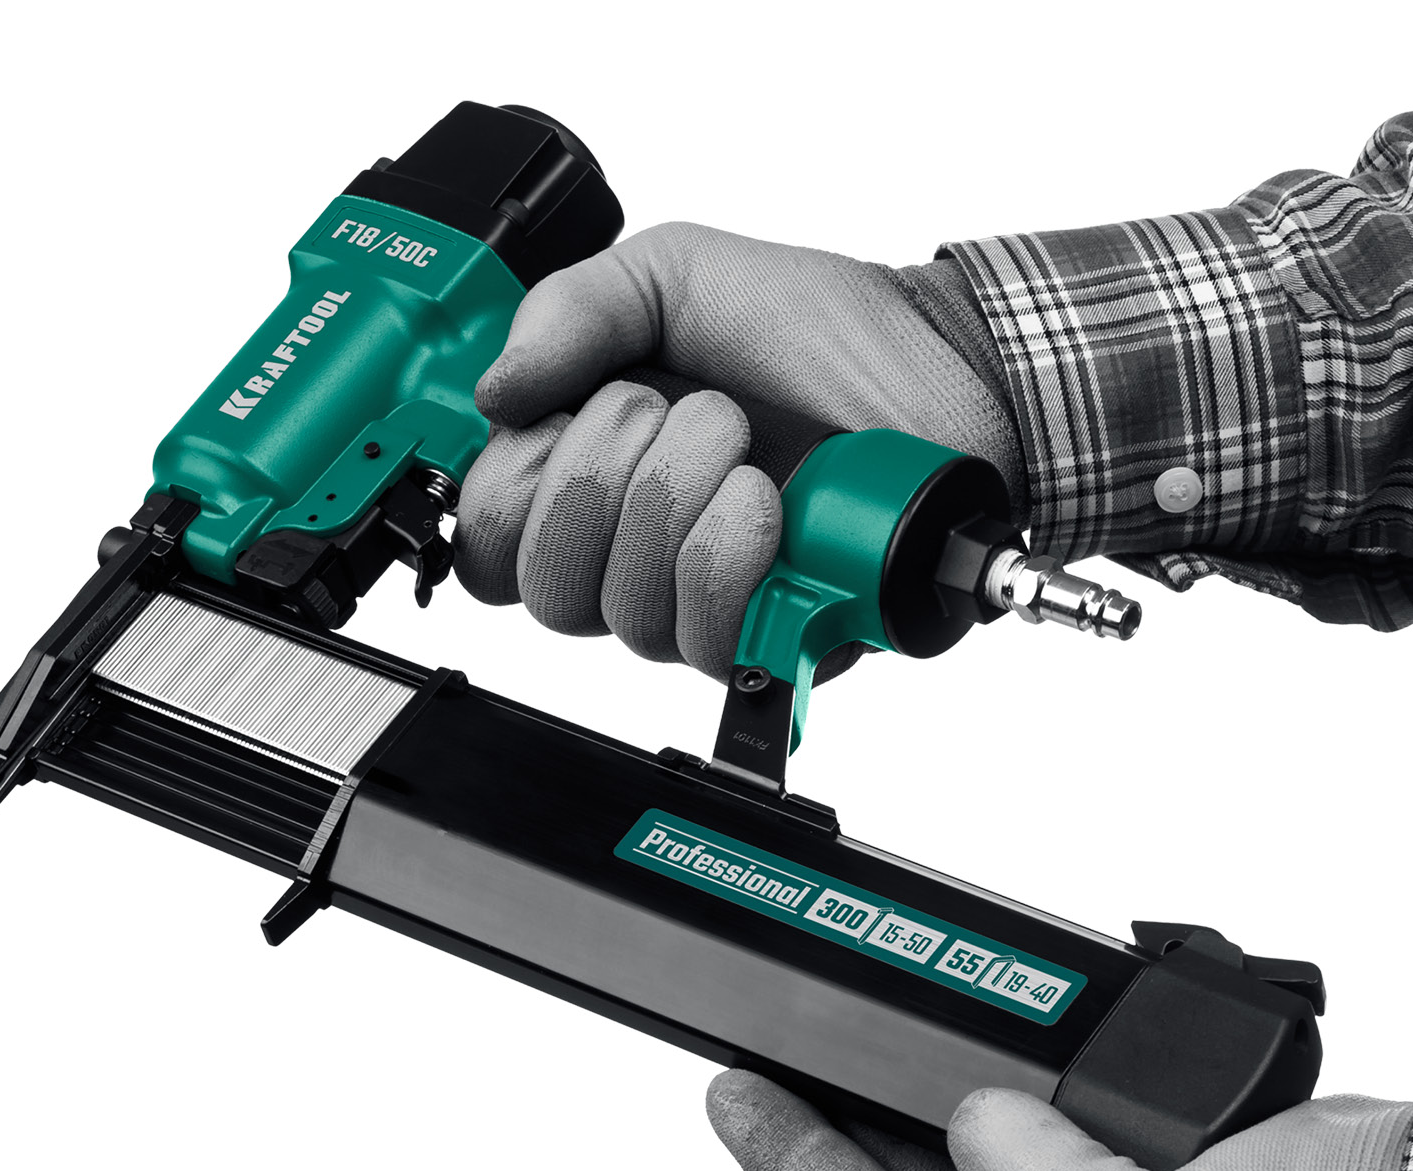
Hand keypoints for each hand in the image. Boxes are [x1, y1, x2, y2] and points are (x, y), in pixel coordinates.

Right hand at [454, 222, 1020, 680]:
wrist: (938, 369)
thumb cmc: (818, 330)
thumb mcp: (675, 275)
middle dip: (600, 475)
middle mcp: (629, 552)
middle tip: (676, 407)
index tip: (565, 412)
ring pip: (618, 609)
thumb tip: (492, 393)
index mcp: (587, 473)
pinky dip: (725, 556)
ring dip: (675, 500)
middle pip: (541, 584)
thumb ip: (570, 311)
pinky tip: (768, 505)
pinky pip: (698, 635)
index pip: (487, 540)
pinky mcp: (760, 638)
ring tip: (739, 438)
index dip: (510, 485)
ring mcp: (693, 603)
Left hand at [706, 1070, 1412, 1170]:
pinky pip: (998, 1133)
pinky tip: (938, 1059)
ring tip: (817, 1052)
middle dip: (810, 1135)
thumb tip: (972, 1122)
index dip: (784, 1160)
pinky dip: (950, 1091)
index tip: (728, 1089)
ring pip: (935, 1167)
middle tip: (751, 1062)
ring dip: (871, 1110)